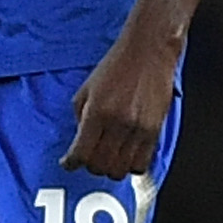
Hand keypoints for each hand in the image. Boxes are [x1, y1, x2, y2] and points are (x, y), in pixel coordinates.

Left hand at [63, 26, 181, 180]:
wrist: (148, 53)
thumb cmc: (116, 66)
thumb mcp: (86, 89)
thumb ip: (80, 117)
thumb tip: (81, 141)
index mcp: (97, 112)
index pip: (81, 152)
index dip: (70, 163)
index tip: (67, 163)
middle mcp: (118, 124)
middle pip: (100, 166)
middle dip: (89, 166)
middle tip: (87, 158)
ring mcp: (138, 130)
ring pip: (121, 169)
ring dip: (110, 168)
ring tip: (107, 158)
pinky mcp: (155, 131)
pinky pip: (142, 163)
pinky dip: (131, 165)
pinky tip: (125, 156)